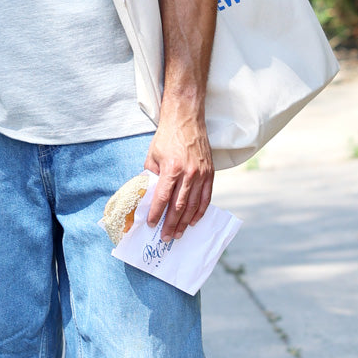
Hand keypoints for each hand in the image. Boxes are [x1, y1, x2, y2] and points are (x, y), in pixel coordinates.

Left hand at [144, 109, 212, 240]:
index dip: (157, 214)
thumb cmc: (167, 137)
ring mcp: (201, 174)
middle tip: (165, 237)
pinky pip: (206, 197)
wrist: (186, 119)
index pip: (163, 198)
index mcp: (171, 168)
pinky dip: (200, 212)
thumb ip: (151, 177)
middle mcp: (188, 173)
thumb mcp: (152, 156)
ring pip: (193, 205)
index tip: (151, 225)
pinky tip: (194, 221)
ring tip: (178, 234)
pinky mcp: (210, 173)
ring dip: (185, 222)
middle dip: (171, 224)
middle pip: (179, 206)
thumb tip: (148, 196)